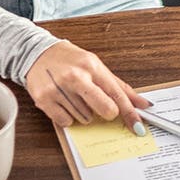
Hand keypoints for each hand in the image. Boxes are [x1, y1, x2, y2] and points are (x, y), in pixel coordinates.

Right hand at [22, 42, 148, 128]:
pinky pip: (66, 122)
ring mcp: (59, 88)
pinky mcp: (44, 99)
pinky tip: (64, 102)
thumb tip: (143, 104)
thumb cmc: (69, 60)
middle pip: (104, 109)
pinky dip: (68, 117)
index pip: (117, 94)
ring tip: (74, 96)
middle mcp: (75, 76)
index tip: (138, 127)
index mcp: (91, 66)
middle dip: (106, 112)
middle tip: (100, 106)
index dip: (130, 113)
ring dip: (84, 113)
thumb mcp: (96, 66)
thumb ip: (119, 87)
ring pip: (85, 118)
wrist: (37, 53)